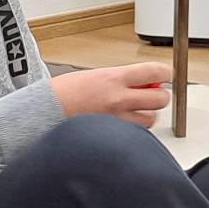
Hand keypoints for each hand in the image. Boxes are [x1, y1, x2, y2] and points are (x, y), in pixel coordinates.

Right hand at [50, 62, 172, 127]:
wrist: (43, 111)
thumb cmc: (64, 93)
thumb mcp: (95, 75)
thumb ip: (121, 78)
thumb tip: (144, 81)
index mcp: (113, 78)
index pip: (154, 72)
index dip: (165, 74)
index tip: (165, 75)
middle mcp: (118, 99)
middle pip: (160, 99)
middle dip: (160, 96)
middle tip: (154, 95)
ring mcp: (116, 120)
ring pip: (151, 119)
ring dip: (148, 114)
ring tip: (135, 111)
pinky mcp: (112, 135)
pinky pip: (135, 134)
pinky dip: (135, 130)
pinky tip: (125, 124)